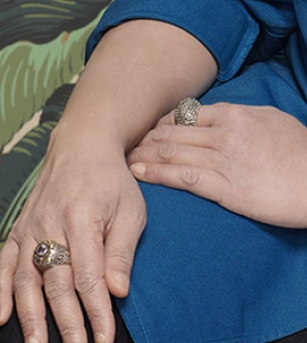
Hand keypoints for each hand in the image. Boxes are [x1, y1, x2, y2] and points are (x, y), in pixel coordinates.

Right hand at [0, 128, 145, 342]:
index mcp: (83, 218)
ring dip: (31, 318)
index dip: (96, 312)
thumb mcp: (131, 208)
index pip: (88, 276)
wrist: (82, 146)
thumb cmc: (112, 180)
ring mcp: (30, 228)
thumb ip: (123, 250)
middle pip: (56, 284)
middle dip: (67, 324)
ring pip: (26, 281)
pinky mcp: (17, 230)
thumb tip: (118, 292)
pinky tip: (2, 318)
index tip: (104, 338)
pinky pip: (3, 264)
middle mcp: (51, 225)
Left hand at [127, 103, 306, 228]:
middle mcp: (228, 132)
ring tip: (127, 160)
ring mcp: (226, 159)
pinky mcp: (228, 188)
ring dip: (147, 155)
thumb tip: (228, 118)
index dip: (166, 122)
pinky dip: (159, 174)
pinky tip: (142, 174)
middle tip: (128, 146)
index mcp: (239, 114)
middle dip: (148, 138)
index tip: (152, 131)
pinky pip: (184, 177)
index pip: (190, 114)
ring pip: (174, 152)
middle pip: (175, 131)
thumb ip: (247, 119)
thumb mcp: (275, 120)